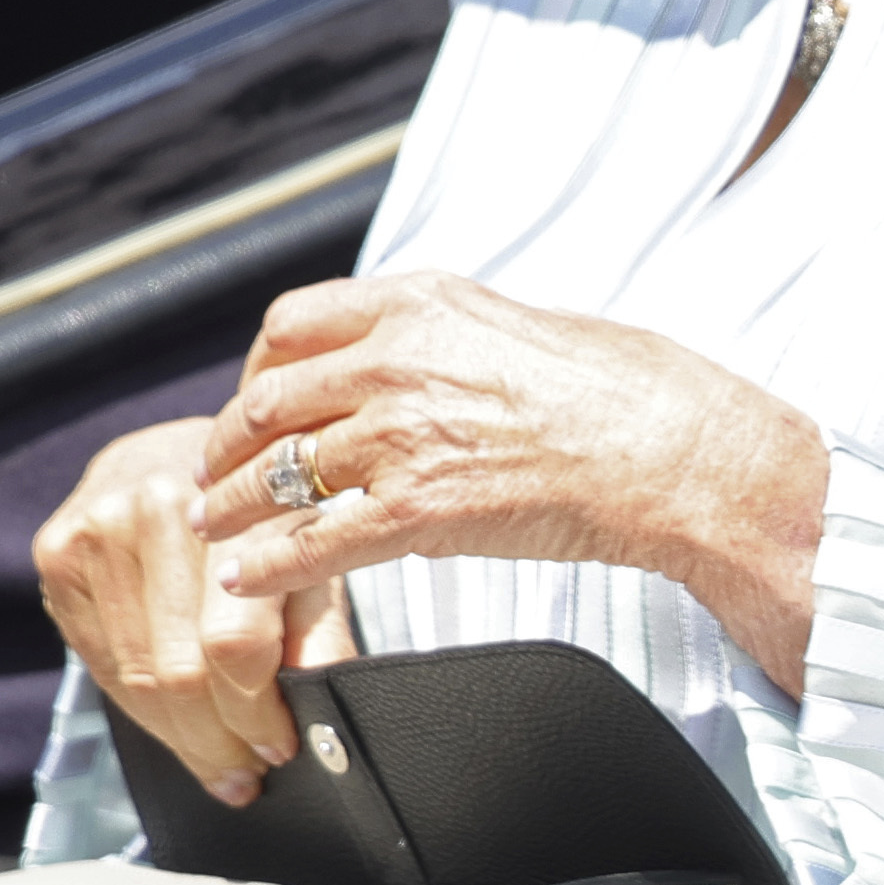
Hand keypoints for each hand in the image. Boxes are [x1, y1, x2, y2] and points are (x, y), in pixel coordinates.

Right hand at [33, 413, 358, 806]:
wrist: (181, 447)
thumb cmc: (259, 510)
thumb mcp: (311, 558)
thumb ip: (319, 631)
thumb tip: (324, 708)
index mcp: (242, 506)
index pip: (233, 644)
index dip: (254, 713)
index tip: (276, 750)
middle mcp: (161, 506)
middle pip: (180, 669)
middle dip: (217, 739)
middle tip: (244, 771)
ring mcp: (99, 525)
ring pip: (137, 675)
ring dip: (178, 735)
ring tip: (215, 756)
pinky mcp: (55, 549)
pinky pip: (99, 660)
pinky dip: (137, 704)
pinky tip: (169, 717)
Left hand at [188, 271, 830, 693]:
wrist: (669, 448)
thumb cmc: (620, 389)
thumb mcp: (517, 323)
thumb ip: (448, 336)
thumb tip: (418, 356)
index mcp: (420, 305)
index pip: (293, 325)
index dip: (256, 370)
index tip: (252, 400)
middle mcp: (395, 360)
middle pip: (268, 402)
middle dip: (229, 444)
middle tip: (214, 472)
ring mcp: (399, 435)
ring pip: (275, 473)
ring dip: (231, 506)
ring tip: (214, 526)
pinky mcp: (414, 511)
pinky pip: (309, 542)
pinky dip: (265, 566)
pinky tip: (245, 579)